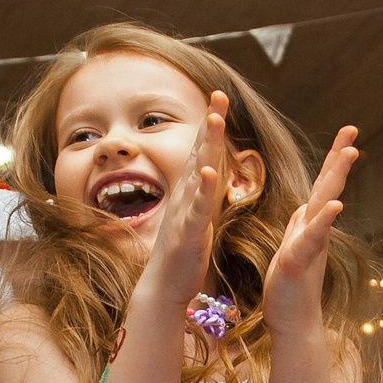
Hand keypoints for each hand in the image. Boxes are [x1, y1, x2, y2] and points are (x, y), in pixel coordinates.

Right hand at [141, 91, 229, 306]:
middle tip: (218, 93)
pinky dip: (204, 191)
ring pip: (198, 173)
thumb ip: (201, 194)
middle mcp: (185, 196)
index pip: (202, 151)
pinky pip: (197, 209)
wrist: (163, 288)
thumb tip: (208, 173)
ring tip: (215, 120)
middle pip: (199, 152)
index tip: (219, 97)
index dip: (210, 124)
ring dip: (207, 146)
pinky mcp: (189, 233)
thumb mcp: (195, 216)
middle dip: (210, 122)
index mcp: (191, 193)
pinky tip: (209, 172)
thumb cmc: (182, 255)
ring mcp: (185, 213)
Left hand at [263, 125, 356, 341]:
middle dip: (340, 157)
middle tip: (353, 130)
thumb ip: (301, 227)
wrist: (293, 323)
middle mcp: (314, 229)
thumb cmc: (289, 289)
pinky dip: (324, 221)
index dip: (333, 159)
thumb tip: (306, 209)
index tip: (347, 133)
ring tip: (350, 154)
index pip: (321, 185)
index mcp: (308, 224)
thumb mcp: (293, 247)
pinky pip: (313, 237)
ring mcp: (310, 243)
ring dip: (337, 178)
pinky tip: (336, 206)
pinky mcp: (300, 260)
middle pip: (328, 186)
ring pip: (323, 204)